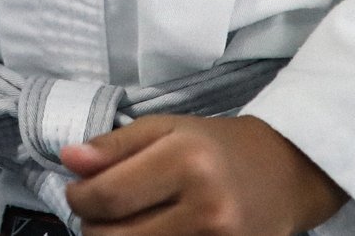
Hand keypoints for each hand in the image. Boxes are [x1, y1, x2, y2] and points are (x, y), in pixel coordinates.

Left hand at [62, 115, 344, 235]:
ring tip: (124, 224)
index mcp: (187, 161)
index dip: (78, 198)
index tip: (79, 191)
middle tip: (101, 211)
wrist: (286, 173)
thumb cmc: (217, 146)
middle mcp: (205, 208)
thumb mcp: (167, 128)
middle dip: (92, 226)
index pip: (106, 196)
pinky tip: (148, 233)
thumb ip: (114, 145)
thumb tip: (68, 159)